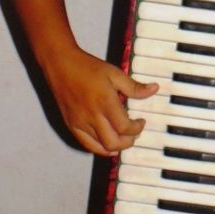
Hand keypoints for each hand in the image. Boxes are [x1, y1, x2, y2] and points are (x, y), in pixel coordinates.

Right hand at [43, 46, 158, 156]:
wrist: (61, 64)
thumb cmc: (87, 67)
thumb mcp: (115, 73)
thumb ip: (134, 86)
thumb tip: (153, 89)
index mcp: (104, 102)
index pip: (125, 127)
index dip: (137, 128)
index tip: (141, 122)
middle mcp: (91, 115)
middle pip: (113, 143)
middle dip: (128, 142)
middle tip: (134, 133)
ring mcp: (79, 123)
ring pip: (101, 147)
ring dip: (116, 146)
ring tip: (123, 137)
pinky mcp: (71, 125)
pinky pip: (87, 145)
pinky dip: (100, 148)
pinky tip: (107, 143)